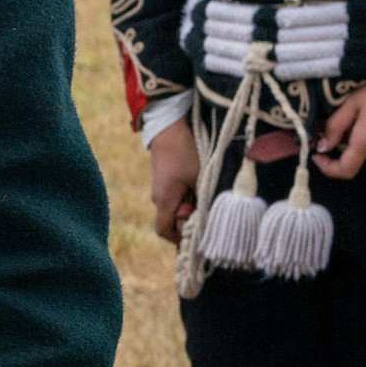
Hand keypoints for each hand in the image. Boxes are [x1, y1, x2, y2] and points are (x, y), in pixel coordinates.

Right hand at [147, 122, 199, 243]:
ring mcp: (160, 189)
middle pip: (172, 220)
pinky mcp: (165, 181)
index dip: (178, 237)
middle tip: (204, 206)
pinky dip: (187, 195)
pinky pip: (175, 197)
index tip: (195, 232)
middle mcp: (158, 198)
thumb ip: (201, 200)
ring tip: (201, 190)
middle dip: (189, 218)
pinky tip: (197, 182)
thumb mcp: (199, 177)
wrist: (167, 129)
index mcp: (164, 200)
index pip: (164, 231)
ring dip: (190, 205)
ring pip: (176, 208)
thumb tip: (207, 217)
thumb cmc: (184, 153)